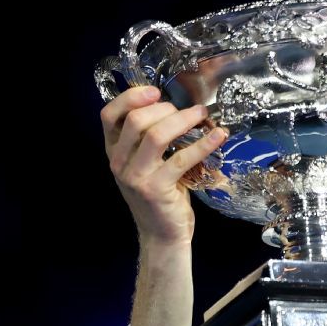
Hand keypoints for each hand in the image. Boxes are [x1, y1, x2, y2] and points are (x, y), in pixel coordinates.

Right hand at [100, 85, 227, 247]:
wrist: (162, 234)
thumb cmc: (161, 194)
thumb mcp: (146, 164)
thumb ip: (149, 139)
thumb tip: (178, 108)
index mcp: (114, 152)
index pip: (108, 116)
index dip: (130, 97)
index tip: (154, 91)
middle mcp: (119, 162)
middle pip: (135, 120)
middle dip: (165, 108)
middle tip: (188, 111)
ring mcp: (136, 177)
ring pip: (155, 135)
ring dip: (183, 120)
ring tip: (202, 115)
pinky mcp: (156, 189)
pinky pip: (181, 159)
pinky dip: (203, 144)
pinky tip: (218, 136)